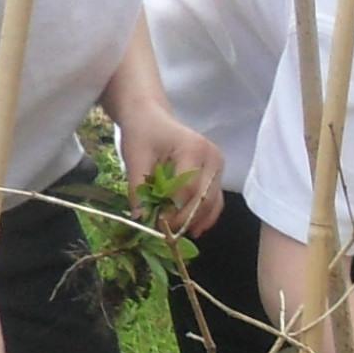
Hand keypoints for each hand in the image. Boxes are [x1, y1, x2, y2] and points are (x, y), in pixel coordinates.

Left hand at [122, 114, 226, 235]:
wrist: (151, 117)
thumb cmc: (143, 133)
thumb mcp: (135, 158)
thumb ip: (138, 189)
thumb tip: (141, 220)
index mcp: (193, 148)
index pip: (188, 189)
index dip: (173, 211)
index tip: (156, 224)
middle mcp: (212, 157)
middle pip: (204, 199)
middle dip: (184, 219)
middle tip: (165, 234)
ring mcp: (218, 166)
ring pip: (212, 203)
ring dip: (196, 221)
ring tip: (177, 234)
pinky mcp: (217, 174)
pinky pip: (215, 201)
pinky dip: (204, 217)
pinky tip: (192, 229)